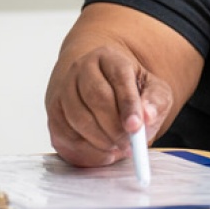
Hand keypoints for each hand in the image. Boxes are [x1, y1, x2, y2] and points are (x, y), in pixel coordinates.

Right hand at [46, 45, 174, 167]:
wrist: (102, 86)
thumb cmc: (130, 90)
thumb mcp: (153, 90)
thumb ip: (155, 102)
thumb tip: (147, 116)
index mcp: (108, 57)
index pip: (119, 77)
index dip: (128, 105)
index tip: (136, 128)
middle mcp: (81, 68)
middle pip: (95, 97)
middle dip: (114, 127)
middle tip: (129, 146)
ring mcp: (63, 89)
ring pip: (78, 118)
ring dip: (100, 140)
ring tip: (118, 147)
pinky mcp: (54, 111)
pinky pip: (65, 134)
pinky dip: (86, 150)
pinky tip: (103, 151)